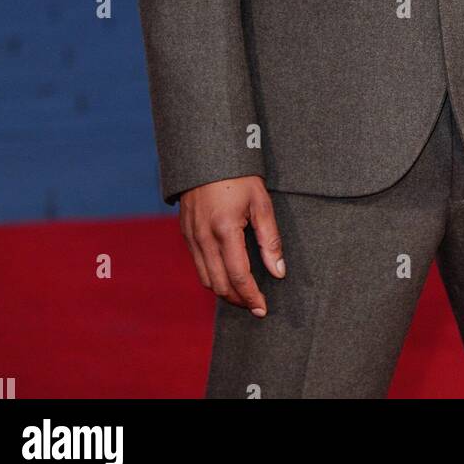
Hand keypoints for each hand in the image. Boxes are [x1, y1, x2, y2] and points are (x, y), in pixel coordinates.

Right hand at [179, 175, 284, 316]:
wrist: (206, 154)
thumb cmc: (239, 176)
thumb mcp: (262, 203)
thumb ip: (270, 240)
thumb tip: (278, 272)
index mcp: (225, 230)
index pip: (239, 276)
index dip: (252, 296)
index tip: (263, 308)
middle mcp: (203, 237)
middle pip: (219, 284)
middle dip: (238, 300)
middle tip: (255, 305)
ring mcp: (190, 236)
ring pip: (206, 278)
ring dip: (224, 291)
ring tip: (244, 293)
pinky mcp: (185, 233)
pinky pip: (198, 264)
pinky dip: (212, 276)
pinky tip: (227, 273)